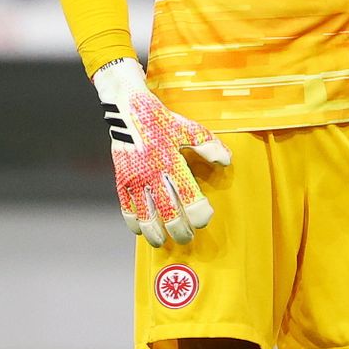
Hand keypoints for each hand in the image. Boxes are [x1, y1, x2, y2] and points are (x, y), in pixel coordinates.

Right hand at [94, 58, 230, 247]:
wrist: (126, 108)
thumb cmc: (159, 119)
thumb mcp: (187, 128)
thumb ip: (207, 145)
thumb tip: (226, 161)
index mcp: (171, 161)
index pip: (189, 197)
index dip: (199, 213)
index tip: (205, 216)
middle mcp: (152, 173)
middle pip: (169, 213)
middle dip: (180, 230)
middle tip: (187, 236)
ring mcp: (135, 179)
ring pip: (146, 217)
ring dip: (156, 233)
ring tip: (163, 241)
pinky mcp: (121, 180)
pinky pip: (126, 208)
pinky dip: (134, 223)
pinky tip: (141, 230)